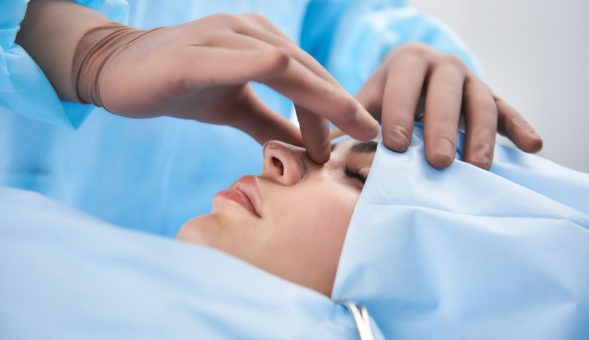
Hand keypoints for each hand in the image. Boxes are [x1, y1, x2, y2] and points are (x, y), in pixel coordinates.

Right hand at [75, 13, 378, 162]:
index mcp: (263, 43)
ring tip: (335, 141)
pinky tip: (291, 83)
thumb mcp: (236, 109)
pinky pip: (240, 59)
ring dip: (316, 101)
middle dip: (341, 107)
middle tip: (369, 138)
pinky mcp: (194, 54)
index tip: (359, 141)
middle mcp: (250, 32)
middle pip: (307, 71)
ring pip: (285, 65)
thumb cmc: (181, 85)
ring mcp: (223, 37)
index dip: (338, 109)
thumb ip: (271, 125)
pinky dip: (268, 70)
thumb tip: (306, 150)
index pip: (311, 78)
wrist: (119, 70)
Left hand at [355, 42, 542, 168]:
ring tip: (478, 169)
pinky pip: (507, 110)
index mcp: (406, 61)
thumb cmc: (384, 99)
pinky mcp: (491, 96)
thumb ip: (349, 124)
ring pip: (481, 103)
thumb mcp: (365, 102)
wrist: (414, 77)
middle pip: (446, 94)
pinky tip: (534, 146)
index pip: (403, 84)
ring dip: (481, 136)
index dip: (399, 113)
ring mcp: (470, 80)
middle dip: (442, 128)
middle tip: (438, 162)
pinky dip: (520, 126)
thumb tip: (323, 156)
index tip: (396, 146)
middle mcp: (442, 65)